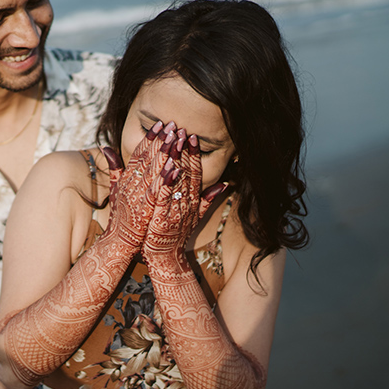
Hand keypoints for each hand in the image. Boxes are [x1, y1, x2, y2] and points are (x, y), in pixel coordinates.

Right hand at [101, 121, 174, 255]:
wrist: (118, 242)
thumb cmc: (120, 217)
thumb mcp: (116, 190)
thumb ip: (114, 169)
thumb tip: (106, 147)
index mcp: (125, 179)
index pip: (137, 153)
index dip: (148, 138)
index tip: (159, 124)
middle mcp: (129, 184)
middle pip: (146, 158)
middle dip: (159, 140)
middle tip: (171, 124)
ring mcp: (136, 196)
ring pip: (152, 170)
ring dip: (164, 153)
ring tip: (175, 138)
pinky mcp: (144, 209)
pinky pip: (156, 190)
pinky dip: (164, 178)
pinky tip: (174, 167)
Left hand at [142, 131, 226, 268]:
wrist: (165, 258)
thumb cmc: (175, 235)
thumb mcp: (195, 216)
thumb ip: (208, 199)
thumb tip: (225, 184)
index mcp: (192, 201)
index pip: (195, 173)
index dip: (193, 154)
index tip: (191, 136)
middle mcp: (186, 203)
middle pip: (186, 173)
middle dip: (184, 151)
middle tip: (181, 130)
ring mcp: (176, 211)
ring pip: (176, 181)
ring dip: (174, 160)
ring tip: (171, 141)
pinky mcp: (163, 219)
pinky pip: (165, 198)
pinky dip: (166, 183)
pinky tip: (166, 168)